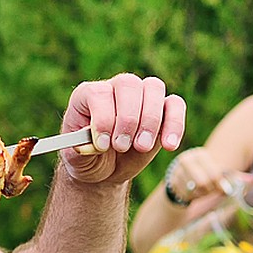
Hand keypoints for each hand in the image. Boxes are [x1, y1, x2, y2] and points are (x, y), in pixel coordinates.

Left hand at [60, 74, 185, 183]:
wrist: (104, 168)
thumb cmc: (87, 158)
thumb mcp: (76, 158)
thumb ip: (80, 150)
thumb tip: (94, 144)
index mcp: (87, 95)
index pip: (99, 93)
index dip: (103, 118)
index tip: (102, 145)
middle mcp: (114, 89)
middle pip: (128, 84)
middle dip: (128, 118)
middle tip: (121, 146)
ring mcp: (140, 96)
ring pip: (153, 87)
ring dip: (150, 119)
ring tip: (141, 147)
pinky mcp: (162, 110)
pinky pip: (175, 104)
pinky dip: (175, 124)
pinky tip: (168, 146)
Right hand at [165, 147, 252, 207]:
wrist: (181, 184)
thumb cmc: (206, 177)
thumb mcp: (220, 175)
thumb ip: (236, 177)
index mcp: (200, 154)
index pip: (216, 173)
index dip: (221, 184)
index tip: (222, 188)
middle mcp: (187, 159)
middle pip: (206, 181)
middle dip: (211, 189)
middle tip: (212, 190)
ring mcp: (177, 170)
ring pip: (197, 188)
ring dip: (203, 194)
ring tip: (201, 190)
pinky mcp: (171, 182)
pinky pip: (188, 194)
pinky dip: (194, 196)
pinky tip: (192, 193)